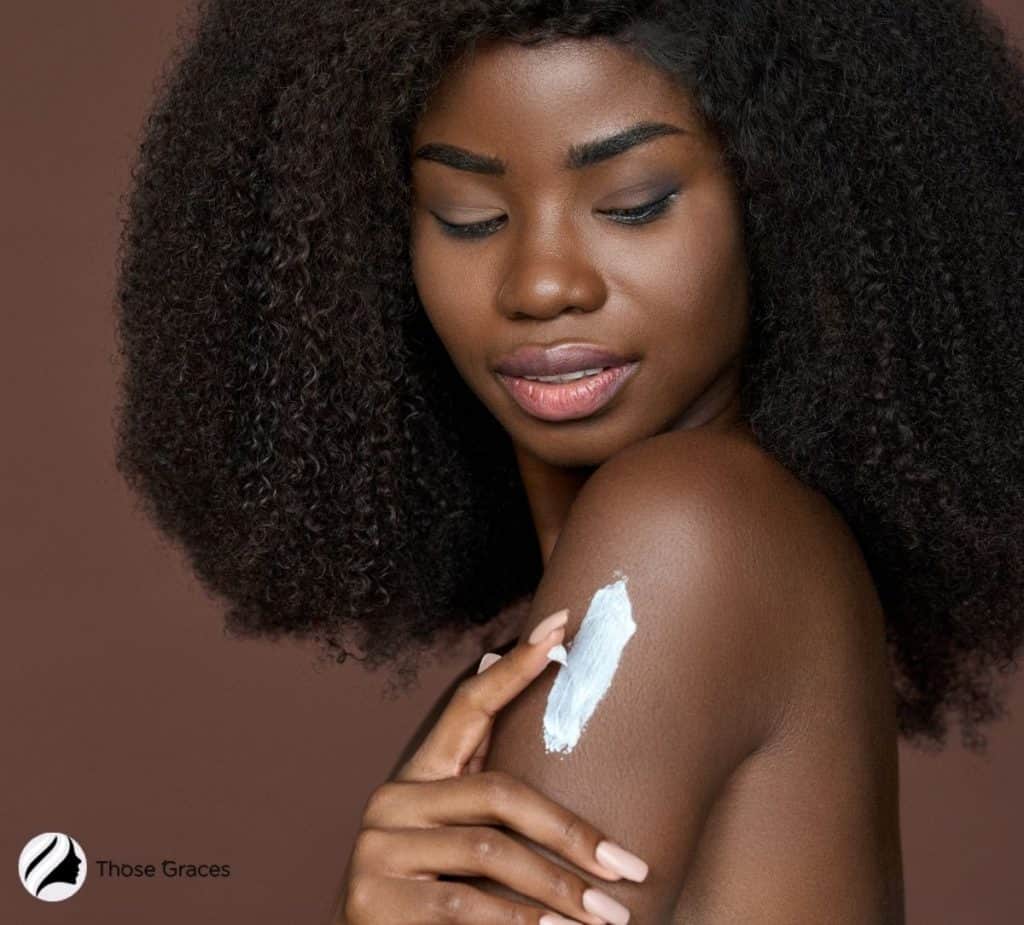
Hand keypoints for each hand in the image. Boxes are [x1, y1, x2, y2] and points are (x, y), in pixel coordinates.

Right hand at [336, 608, 647, 924]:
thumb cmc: (433, 894)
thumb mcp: (459, 833)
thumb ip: (480, 766)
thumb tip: (494, 650)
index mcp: (418, 776)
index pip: (468, 705)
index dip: (516, 667)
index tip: (561, 627)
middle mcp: (392, 800)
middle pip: (498, 792)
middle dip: (572, 833)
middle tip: (629, 869)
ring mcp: (377, 847)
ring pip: (490, 852)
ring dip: (559, 890)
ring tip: (610, 918)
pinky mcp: (374, 899)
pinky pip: (465, 905)